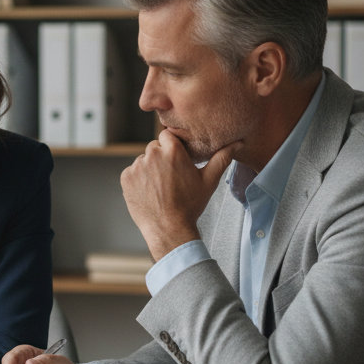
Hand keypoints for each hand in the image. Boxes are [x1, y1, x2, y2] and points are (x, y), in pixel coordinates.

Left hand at [121, 130, 236, 260]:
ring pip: (143, 160)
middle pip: (155, 147)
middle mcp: (153, 154)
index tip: (176, 159)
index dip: (172, 147)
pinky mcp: (126, 177)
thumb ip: (221, 159)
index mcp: (174, 151)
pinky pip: (132, 172)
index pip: (167, 135)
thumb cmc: (190, 205)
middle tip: (169, 177)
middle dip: (161, 158)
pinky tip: (149, 192)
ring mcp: (137, 166)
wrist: (168, 229)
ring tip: (160, 187)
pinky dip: (138, 180)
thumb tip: (237, 143)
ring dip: (149, 169)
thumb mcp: (209, 181)